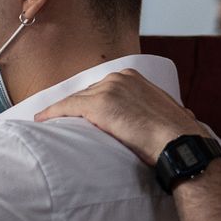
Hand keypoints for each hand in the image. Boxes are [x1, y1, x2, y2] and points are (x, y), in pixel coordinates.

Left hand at [34, 69, 205, 164]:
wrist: (178, 144)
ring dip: (62, 113)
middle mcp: (119, 78)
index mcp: (133, 77)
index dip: (90, 103)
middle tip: (63, 122)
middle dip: (76, 108)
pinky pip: (66, 108)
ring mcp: (108, 90)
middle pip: (87, 93)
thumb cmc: (176, 135)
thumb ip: (151, 109)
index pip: (101, 88)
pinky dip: (52, 114)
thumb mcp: (165, 112)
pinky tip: (42, 121)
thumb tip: (160, 119)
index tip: (80, 115)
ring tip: (49, 123)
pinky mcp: (98, 105)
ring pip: (75, 101)